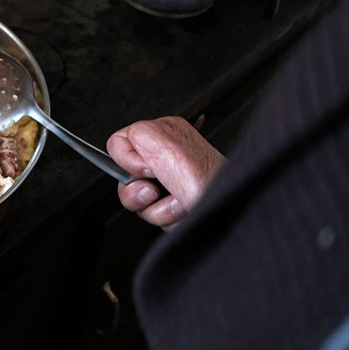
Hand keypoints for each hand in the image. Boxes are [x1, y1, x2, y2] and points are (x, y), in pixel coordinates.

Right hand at [106, 116, 224, 228]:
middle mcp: (165, 155)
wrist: (230, 211)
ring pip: (137, 200)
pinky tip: (184, 210)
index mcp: (164, 132)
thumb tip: (120, 144)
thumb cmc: (209, 182)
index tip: (147, 168)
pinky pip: (152, 214)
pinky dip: (167, 217)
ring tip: (178, 201)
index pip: (118, 143)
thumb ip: (137, 134)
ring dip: (156, 207)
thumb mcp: (167, 146)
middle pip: (124, 176)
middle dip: (139, 191)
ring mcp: (168, 181)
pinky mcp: (174, 203)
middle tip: (158, 189)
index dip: (127, 161)